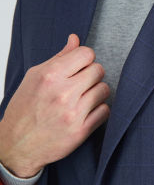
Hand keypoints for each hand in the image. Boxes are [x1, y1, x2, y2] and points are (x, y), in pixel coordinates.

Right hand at [0, 33, 109, 177]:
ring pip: (104, 89)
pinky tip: (86, 112)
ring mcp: (73, 113)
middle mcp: (63, 93)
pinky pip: (105, 110)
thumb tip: (75, 39)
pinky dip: (99, 110)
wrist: (17, 145)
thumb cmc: (25, 108)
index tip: (80, 66)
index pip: (87, 54)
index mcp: (50, 76)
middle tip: (81, 83)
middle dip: (92, 75)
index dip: (85, 59)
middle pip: (99, 70)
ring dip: (96, 92)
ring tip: (82, 98)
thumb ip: (59, 57)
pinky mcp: (81, 131)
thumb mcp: (35, 77)